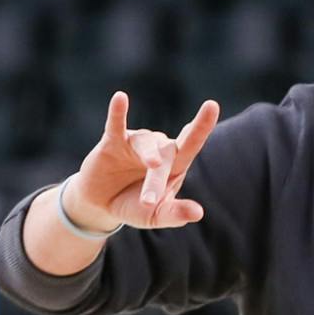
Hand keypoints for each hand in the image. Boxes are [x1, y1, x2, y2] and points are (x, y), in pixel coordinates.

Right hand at [66, 92, 221, 230]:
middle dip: (157, 178)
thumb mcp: (156, 216)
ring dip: (145, 159)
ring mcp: (136, 143)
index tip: (212, 105)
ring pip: (145, 144)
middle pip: (166, 154)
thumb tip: (198, 213)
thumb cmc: (135, 207)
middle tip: (149, 201)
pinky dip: (118, 112)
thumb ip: (175, 214)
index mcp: (175, 164)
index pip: (192, 142)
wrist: (101, 205)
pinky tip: (120, 98)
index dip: (202, 125)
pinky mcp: (112, 142)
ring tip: (145, 181)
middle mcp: (159, 148)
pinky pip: (115, 125)